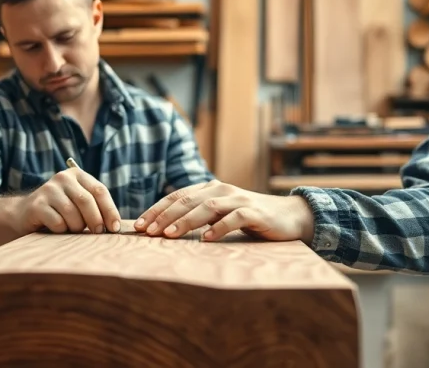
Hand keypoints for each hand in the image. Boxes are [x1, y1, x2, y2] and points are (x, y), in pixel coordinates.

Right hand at [16, 167, 121, 234]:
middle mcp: (63, 178)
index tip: (115, 228)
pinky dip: (62, 231)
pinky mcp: (36, 204)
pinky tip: (57, 229)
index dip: (110, 211)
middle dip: (96, 220)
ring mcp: (48, 189)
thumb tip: (115, 226)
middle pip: (86, 201)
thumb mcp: (78, 203)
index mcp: (77, 174)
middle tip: (98, 233)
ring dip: (76, 227)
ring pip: (72, 214)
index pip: (100, 191)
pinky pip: (58, 223)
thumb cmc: (60, 211)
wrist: (25, 213)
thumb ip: (95, 207)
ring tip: (72, 229)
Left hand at [132, 180, 314, 242]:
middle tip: (147, 232)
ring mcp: (238, 199)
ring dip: (186, 221)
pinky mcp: (254, 212)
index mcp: (209, 189)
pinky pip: (234, 218)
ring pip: (207, 207)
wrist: (289, 216)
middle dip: (164, 216)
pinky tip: (206, 239)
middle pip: (187, 200)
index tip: (139, 226)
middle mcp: (221, 190)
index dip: (156, 210)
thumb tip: (164, 231)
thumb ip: (198, 217)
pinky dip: (219, 227)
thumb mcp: (220, 215)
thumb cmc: (249, 218)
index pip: (177, 196)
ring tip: (170, 235)